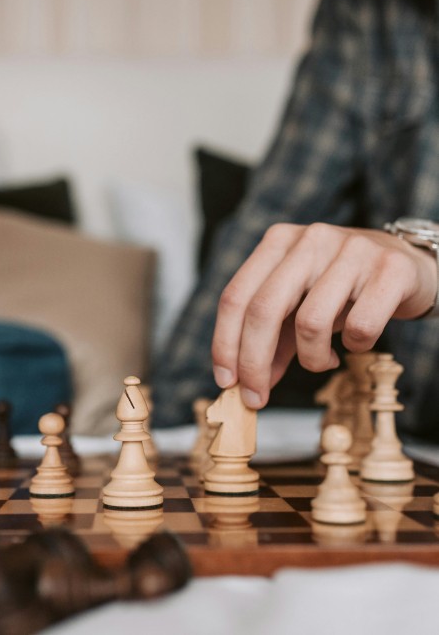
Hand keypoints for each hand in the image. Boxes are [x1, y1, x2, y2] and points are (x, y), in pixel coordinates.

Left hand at [211, 223, 436, 408]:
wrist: (410, 266)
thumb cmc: (344, 290)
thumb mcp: (299, 308)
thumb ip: (273, 341)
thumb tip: (248, 384)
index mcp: (278, 242)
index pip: (235, 296)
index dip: (224, 343)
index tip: (226, 381)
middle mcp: (310, 239)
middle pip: (263, 310)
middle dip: (254, 362)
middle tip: (257, 397)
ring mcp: (351, 249)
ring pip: (310, 322)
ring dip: (311, 358)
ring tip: (323, 361)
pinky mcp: (390, 268)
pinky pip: (360, 326)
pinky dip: (354, 347)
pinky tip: (356, 343)